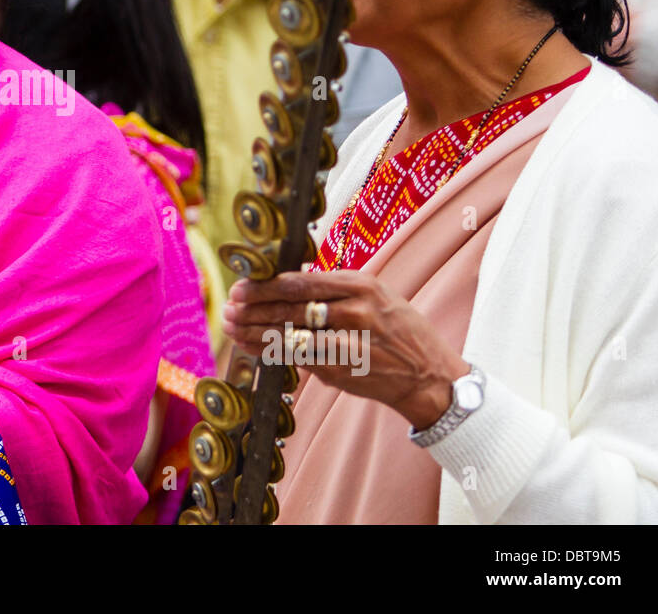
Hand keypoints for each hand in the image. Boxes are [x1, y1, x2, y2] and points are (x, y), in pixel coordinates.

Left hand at [222, 270, 468, 428]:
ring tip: (231, 326)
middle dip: (252, 308)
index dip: (265, 285)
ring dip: (252, 331)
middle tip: (228, 306)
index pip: (301, 281)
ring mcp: (347, 344)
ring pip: (288, 336)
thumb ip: (335, 287)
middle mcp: (355, 312)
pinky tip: (251, 347)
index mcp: (362, 286)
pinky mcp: (340, 372)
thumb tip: (286, 280)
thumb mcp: (377, 295)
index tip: (242, 286)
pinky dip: (269, 352)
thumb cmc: (398, 330)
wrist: (429, 377)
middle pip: (289, 308)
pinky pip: (296, 359)